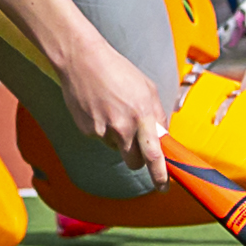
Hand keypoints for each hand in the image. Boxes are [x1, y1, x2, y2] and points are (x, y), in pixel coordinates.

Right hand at [55, 30, 168, 183]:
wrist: (82, 59)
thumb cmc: (117, 70)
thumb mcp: (146, 88)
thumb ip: (156, 114)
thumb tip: (162, 136)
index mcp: (142, 114)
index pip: (154, 154)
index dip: (160, 174)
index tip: (163, 186)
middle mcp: (123, 125)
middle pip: (134, 161)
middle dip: (137, 160)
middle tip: (135, 148)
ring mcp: (103, 129)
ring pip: (115, 147)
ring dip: (117, 137)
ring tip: (111, 109)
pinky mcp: (87, 130)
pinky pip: (100, 138)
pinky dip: (101, 128)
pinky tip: (98, 108)